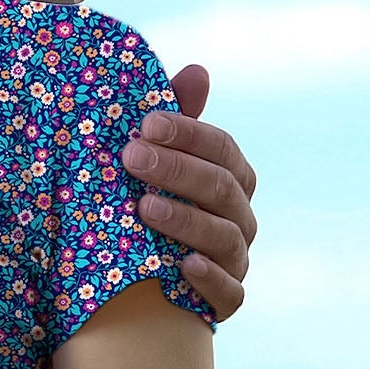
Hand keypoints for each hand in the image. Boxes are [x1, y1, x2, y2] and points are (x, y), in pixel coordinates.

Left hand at [122, 64, 256, 320]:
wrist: (139, 276)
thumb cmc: (150, 200)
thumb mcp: (156, 160)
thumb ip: (175, 121)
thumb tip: (198, 70)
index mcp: (229, 177)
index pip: (222, 148)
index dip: (188, 134)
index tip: (145, 123)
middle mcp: (239, 216)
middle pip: (221, 189)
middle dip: (176, 170)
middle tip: (130, 157)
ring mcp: (235, 258)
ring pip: (225, 237)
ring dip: (186, 220)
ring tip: (144, 208)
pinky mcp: (225, 299)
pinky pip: (230, 292)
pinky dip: (210, 279)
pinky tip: (183, 265)